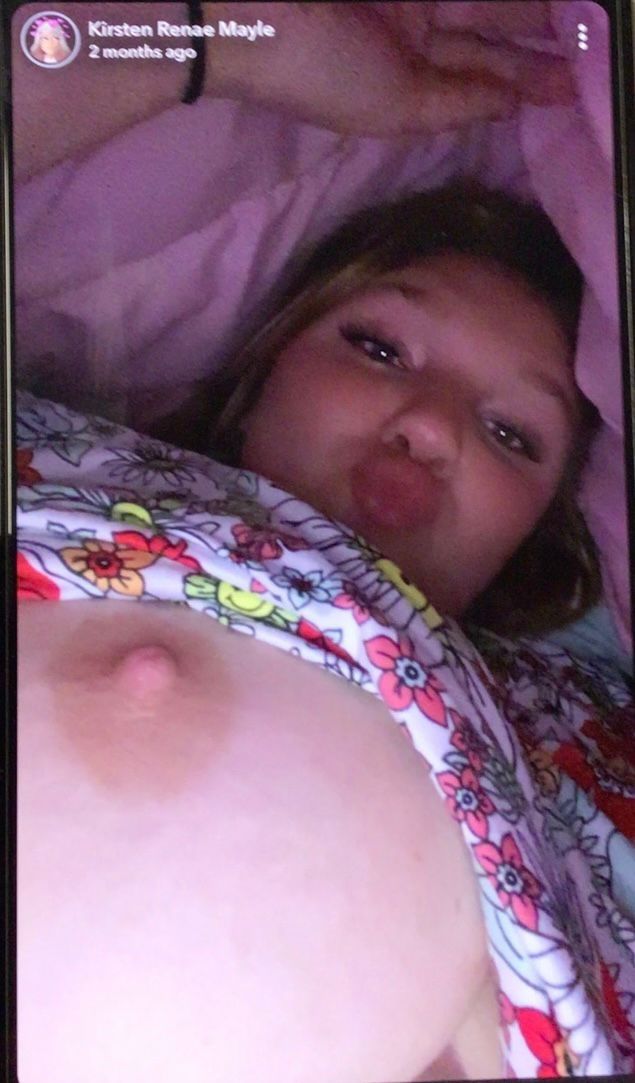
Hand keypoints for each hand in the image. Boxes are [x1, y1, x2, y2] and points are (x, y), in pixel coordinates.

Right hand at [215, 2, 573, 137]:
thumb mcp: (396, 106)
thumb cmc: (323, 73)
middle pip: (491, 34)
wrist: (252, 12)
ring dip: (528, 6)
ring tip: (579, 12)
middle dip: (538, 39)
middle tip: (590, 36)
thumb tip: (512, 105)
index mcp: (407, 83)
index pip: (478, 82)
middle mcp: (413, 36)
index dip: (526, 81)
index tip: (573, 82)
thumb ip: (458, 104)